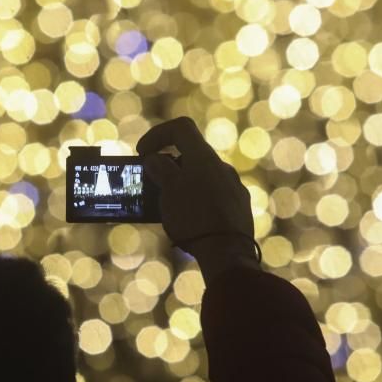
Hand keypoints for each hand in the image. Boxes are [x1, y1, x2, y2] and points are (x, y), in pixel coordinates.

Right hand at [136, 117, 258, 281]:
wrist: (227, 253)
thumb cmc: (193, 218)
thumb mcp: (168, 190)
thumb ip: (161, 170)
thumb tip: (155, 159)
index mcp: (203, 157)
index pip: (180, 128)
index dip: (157, 135)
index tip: (142, 153)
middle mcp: (221, 167)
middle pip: (191, 155)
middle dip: (168, 165)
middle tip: (152, 183)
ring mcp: (233, 187)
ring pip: (202, 177)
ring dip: (183, 185)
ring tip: (168, 207)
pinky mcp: (238, 207)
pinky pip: (214, 196)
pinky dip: (197, 201)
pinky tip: (190, 221)